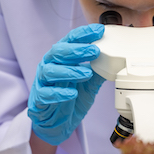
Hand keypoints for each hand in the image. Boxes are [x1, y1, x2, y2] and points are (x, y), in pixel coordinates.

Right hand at [28, 24, 105, 145]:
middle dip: (77, 50)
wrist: (57, 123)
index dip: (84, 34)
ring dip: (69, 71)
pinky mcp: (38, 99)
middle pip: (58, 51)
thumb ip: (98, 71)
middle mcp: (49, 66)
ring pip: (50, 71)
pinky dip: (59, 93)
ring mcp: (42, 82)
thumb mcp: (88, 83)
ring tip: (86, 73)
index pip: (70, 40)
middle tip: (94, 51)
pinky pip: (46, 94)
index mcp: (60, 58)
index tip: (99, 30)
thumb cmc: (70, 98)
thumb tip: (114, 61)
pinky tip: (72, 93)